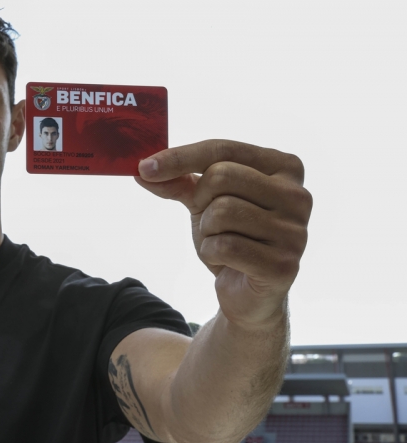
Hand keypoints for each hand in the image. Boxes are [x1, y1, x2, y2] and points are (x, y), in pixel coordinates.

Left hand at [134, 140, 311, 329]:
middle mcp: (298, 195)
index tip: (145, 167)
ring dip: (206, 230)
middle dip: (200, 200)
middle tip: (209, 220)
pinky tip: (226, 262)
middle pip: (221, 176)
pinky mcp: (284, 265)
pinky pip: (225, 246)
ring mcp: (295, 231)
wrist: (247, 293)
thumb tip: (143, 168)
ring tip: (222, 241)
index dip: (180, 157)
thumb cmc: (231, 236)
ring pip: (222, 211)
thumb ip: (177, 180)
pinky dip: (211, 253)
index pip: (223, 149)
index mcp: (285, 167)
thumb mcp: (203, 201)